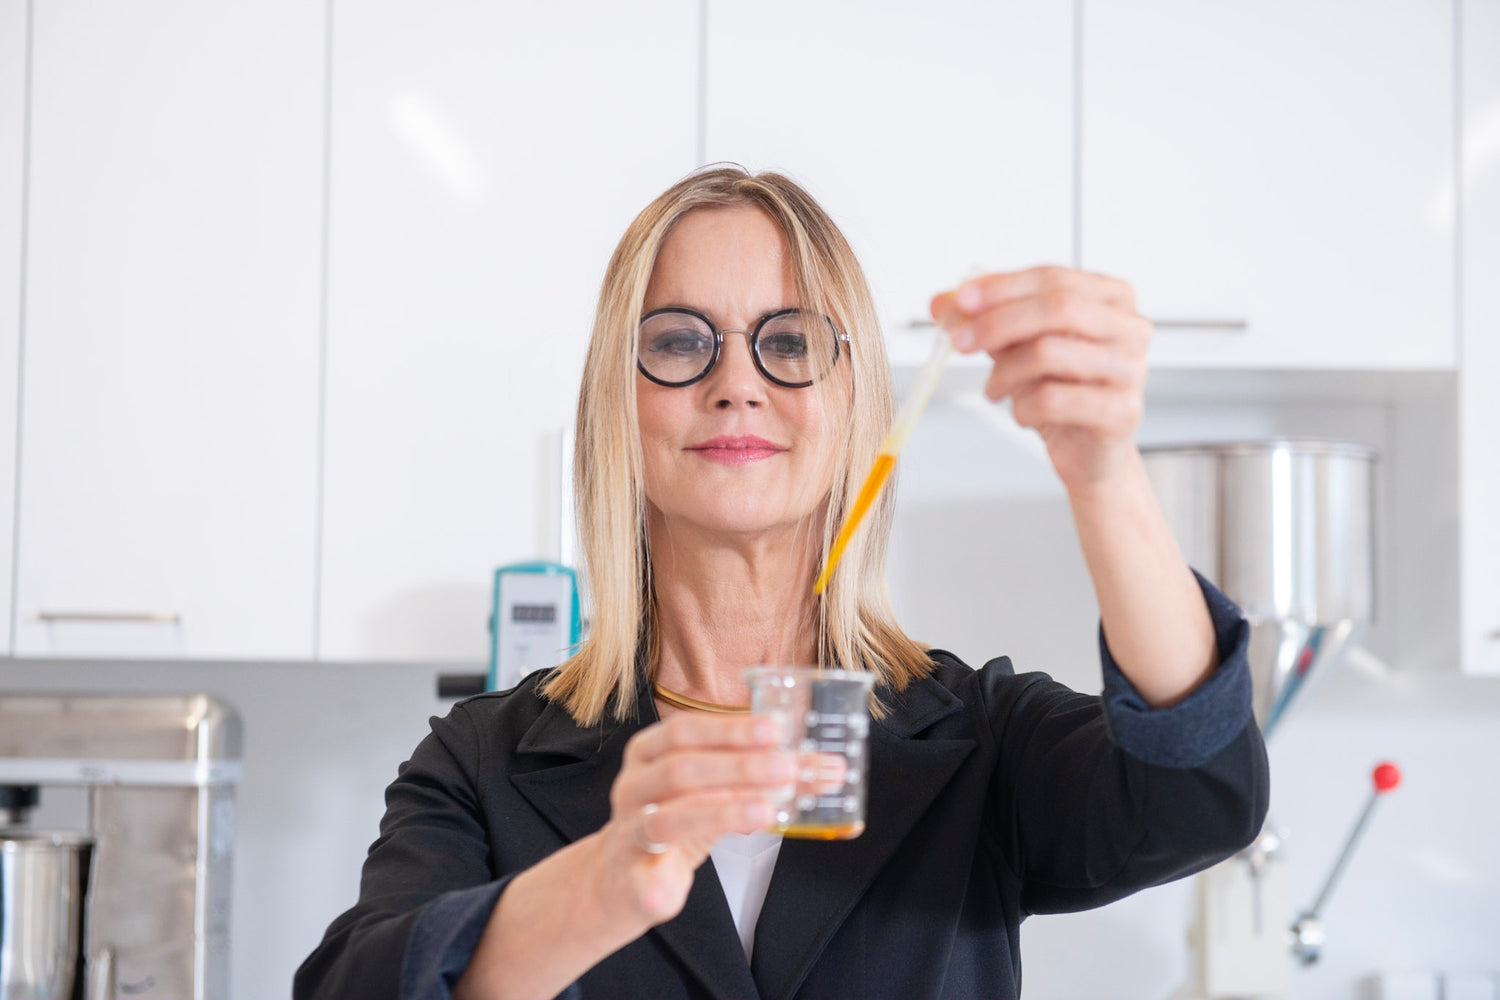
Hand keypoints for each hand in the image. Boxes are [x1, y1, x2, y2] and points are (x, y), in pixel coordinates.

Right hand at [592, 713, 839, 929]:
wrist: (620, 877)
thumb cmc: (674, 820)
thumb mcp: (714, 792)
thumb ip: (759, 779)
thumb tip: (826, 770)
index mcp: (650, 753)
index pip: (687, 730)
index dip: (731, 729)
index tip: (775, 730)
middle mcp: (634, 786)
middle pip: (680, 769)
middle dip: (738, 767)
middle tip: (786, 769)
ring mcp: (627, 832)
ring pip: (666, 819)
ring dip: (721, 813)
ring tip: (766, 815)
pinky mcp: (630, 879)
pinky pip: (647, 880)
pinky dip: (667, 882)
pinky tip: (683, 883)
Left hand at [930, 266, 1151, 494]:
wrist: (1088, 450)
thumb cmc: (1060, 390)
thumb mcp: (1016, 346)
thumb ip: (983, 319)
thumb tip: (941, 301)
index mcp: (1112, 297)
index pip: (1052, 278)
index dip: (1001, 287)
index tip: (959, 301)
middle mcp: (1131, 328)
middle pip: (1057, 308)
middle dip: (997, 323)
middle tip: (960, 343)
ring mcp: (1131, 370)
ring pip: (1049, 352)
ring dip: (1005, 372)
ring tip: (994, 389)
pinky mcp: (1122, 412)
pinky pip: (1054, 400)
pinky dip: (1023, 407)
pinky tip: (1021, 413)